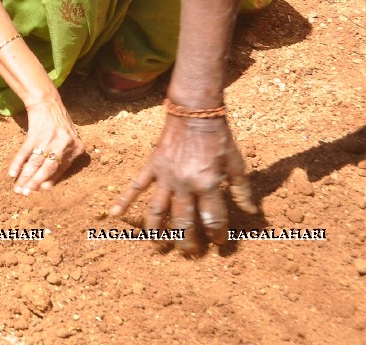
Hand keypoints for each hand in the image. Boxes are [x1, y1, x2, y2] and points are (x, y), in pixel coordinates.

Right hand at [9, 98, 84, 193]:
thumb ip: (65, 159)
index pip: (62, 169)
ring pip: (35, 162)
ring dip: (25, 176)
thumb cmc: (59, 125)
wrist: (48, 102)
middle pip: (48, 168)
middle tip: (26, 194)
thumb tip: (48, 184)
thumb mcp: (69, 140)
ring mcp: (48, 138)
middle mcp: (64, 143)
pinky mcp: (34, 134)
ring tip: (18, 188)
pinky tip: (12, 173)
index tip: (40, 190)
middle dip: (35, 182)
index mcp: (76, 147)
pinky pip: (24, 152)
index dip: (50, 181)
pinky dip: (17, 163)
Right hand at [111, 113, 255, 254]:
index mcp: (207, 184)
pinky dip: (124, 199)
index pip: (212, 218)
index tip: (219, 242)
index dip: (217, 233)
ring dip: (156, 231)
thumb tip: (252, 211)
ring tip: (158, 247)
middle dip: (186, 241)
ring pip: (157, 210)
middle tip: (189, 253)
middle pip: (183, 221)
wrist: (194, 112)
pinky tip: (113, 213)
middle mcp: (184, 185)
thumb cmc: (218, 137)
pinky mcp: (152, 167)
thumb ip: (242, 189)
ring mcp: (165, 177)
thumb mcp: (236, 163)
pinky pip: (136, 186)